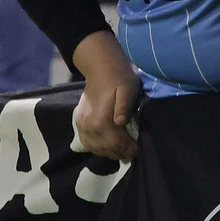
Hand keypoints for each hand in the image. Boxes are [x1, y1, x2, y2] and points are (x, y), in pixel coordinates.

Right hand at [72, 31, 140, 159]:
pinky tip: (110, 144)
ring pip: (96, 149)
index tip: (140, 148)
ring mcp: (81, 127)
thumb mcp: (128, 88)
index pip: (116, 144)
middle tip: (134, 149)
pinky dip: (99, 148)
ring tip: (124, 148)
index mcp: (101, 121)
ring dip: (111, 152)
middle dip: (121, 152)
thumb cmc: (119, 78)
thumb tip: (121, 122)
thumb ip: (124, 106)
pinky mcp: (79, 124)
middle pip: (106, 150)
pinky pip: (88, 144)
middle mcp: (88, 127)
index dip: (130, 149)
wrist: (101, 68)